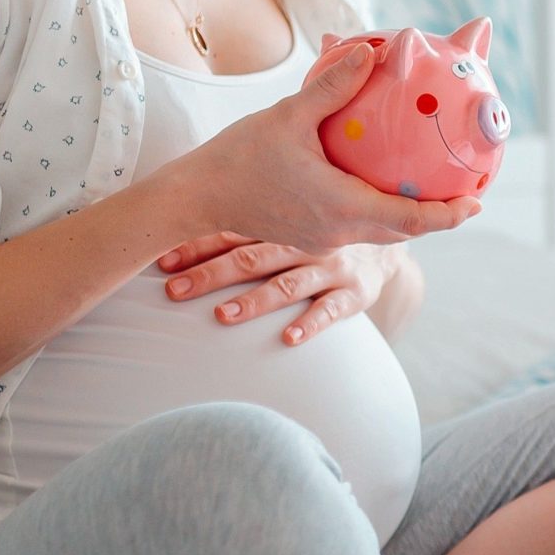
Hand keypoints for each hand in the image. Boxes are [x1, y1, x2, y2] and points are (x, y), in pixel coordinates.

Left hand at [155, 232, 407, 345]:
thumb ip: (253, 221)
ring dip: (254, 301)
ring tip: (223, 316)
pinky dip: (310, 324)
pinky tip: (288, 338)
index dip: (198, 246)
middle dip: (211, 275)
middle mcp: (305, 241)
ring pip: (287, 284)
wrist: (390, 232)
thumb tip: (186, 224)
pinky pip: (331, 309)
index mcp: (285, 221)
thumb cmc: (327, 227)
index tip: (164, 261)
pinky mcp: (355, 292)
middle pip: (252, 258)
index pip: (234, 232)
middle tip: (175, 291)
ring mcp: (331, 267)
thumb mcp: (295, 216)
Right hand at [157, 39, 482, 249]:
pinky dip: (383, 211)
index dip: (449, 214)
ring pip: (382, 230)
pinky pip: (359, 226)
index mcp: (341, 207)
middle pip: (404, 230)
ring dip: (412, 215)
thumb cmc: (237, 157)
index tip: (478, 203)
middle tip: (469, 192)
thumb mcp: (287, 115)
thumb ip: (332, 85)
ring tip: (438, 189)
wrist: (196, 198)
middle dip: (440, 215)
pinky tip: (386, 186)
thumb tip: (372, 51)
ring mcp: (325, 239)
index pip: (410, 220)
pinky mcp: (312, 236)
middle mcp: (339, 231)